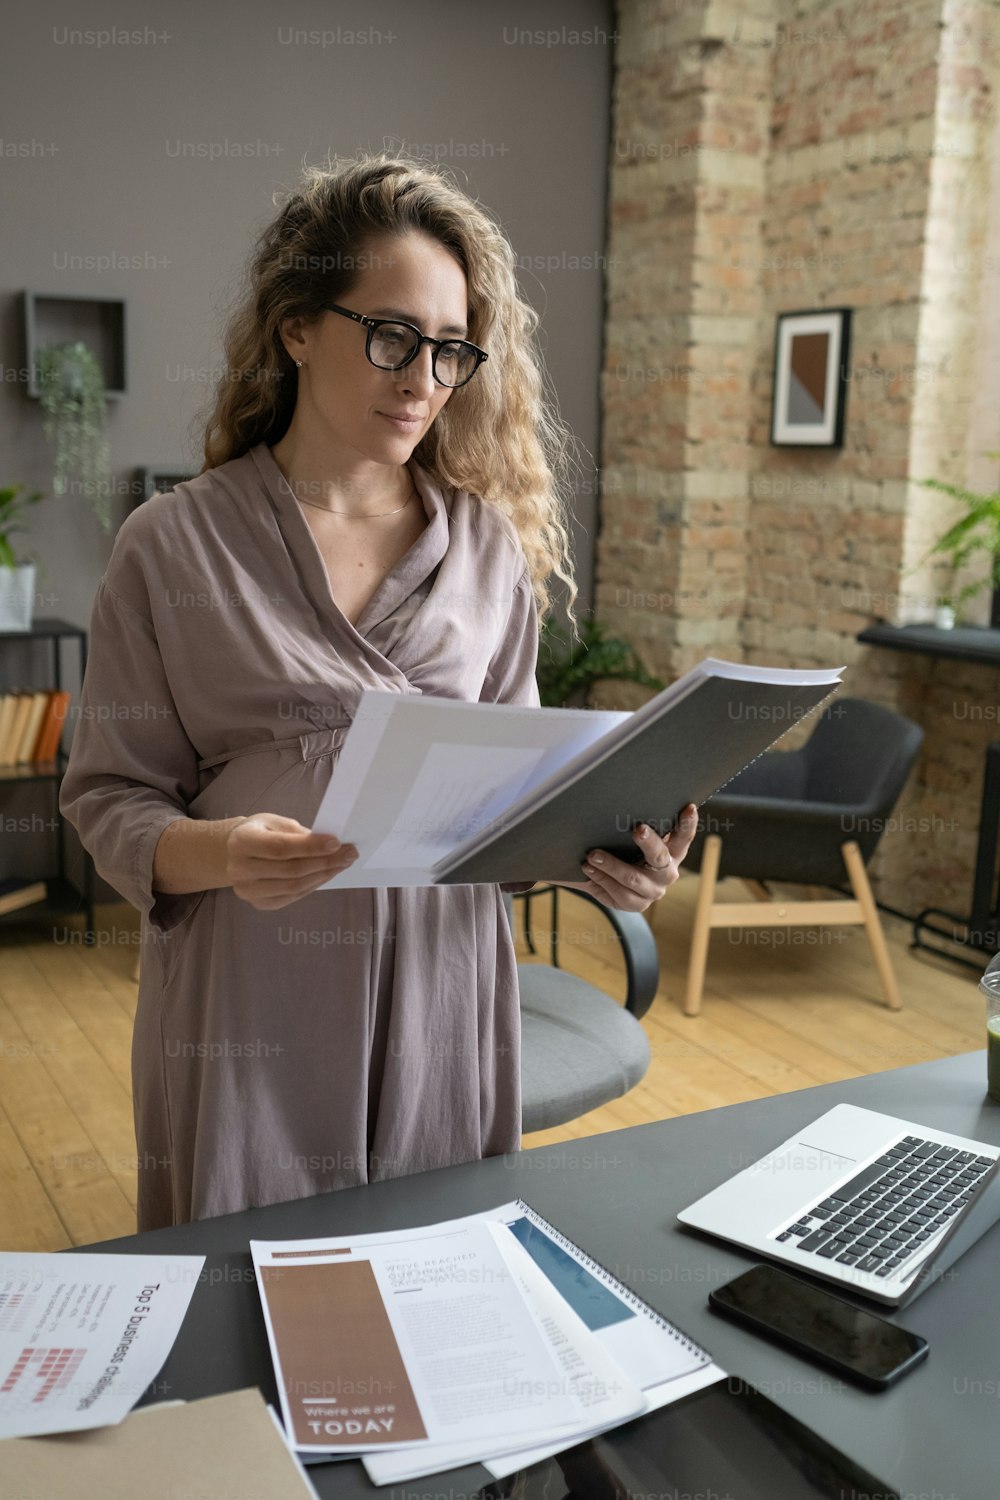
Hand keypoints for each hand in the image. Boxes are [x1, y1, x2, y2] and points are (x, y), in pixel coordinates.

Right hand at [226, 813, 357, 909]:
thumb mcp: (275, 822)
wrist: (237, 852)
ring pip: (294, 886)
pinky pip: (293, 896)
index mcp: (241, 842)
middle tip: (349, 854)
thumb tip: (330, 844)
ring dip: (323, 875)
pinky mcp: (260, 903)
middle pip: (290, 870)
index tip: (336, 843)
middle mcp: (239, 869)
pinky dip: (314, 885)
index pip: (280, 848)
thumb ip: (298, 833)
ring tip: (343, 863)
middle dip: (324, 862)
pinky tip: (327, 874)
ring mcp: (248, 891)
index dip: (310, 847)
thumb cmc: (260, 832)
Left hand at [557, 804, 698, 912]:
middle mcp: (667, 872)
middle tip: (637, 829)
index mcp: (673, 852)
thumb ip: (637, 826)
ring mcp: (653, 891)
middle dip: (649, 842)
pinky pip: (619, 894)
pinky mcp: (637, 905)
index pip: (684, 836)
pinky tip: (589, 870)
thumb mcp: (633, 839)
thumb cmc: (625, 850)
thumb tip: (618, 796)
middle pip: (660, 856)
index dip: (688, 824)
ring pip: (633, 879)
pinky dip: (601, 880)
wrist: (610, 881)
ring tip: (592, 855)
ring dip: (612, 866)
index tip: (689, 807)